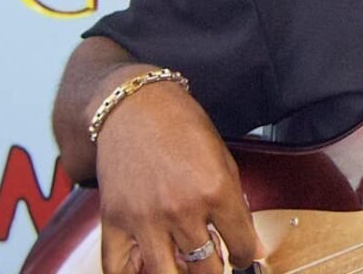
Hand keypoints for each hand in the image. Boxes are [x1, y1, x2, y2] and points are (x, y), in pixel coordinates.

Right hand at [94, 81, 261, 272]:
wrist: (135, 105)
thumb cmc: (180, 123)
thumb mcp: (222, 156)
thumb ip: (234, 200)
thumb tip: (248, 239)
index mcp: (215, 189)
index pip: (241, 243)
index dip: (247, 254)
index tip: (245, 256)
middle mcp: (182, 209)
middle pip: (206, 268)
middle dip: (216, 269)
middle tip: (216, 262)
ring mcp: (146, 219)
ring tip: (187, 267)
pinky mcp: (114, 223)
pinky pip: (118, 270)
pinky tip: (146, 267)